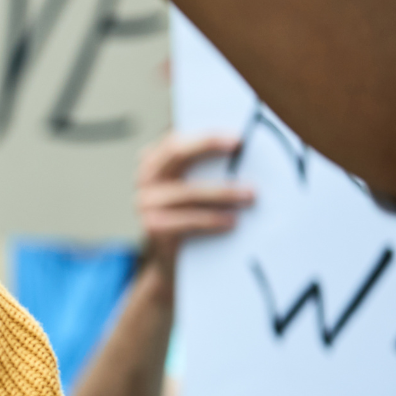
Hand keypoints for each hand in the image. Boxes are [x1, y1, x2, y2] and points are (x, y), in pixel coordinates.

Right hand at [136, 133, 252, 276]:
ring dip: (223, 192)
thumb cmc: (189, 216)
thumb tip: (238, 151)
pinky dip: (213, 220)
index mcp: (153, 162)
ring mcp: (146, 204)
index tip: (235, 136)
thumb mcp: (191, 187)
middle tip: (240, 149)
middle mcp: (145, 179)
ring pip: (188, 191)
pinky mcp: (153, 227)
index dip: (205, 136)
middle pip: (176, 153)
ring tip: (250, 194)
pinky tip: (232, 221)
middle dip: (209, 146)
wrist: (172, 259)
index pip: (176, 139)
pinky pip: (188, 220)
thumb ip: (202, 167)